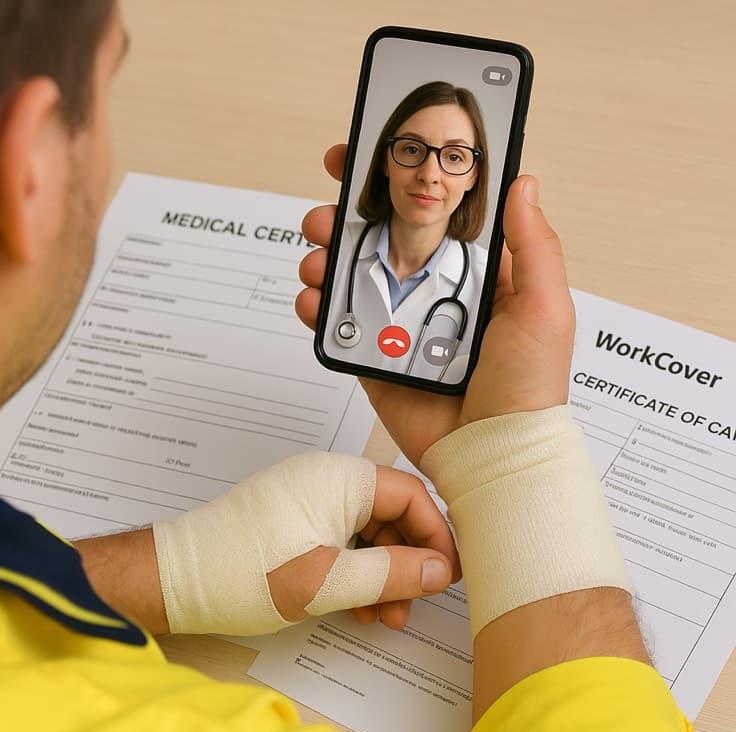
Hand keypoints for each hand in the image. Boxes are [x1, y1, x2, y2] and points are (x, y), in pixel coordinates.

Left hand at [152, 451, 460, 634]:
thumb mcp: (326, 581)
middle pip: (391, 515)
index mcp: (339, 477)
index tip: (444, 578)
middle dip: (405, 564)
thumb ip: (391, 573)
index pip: (411, 495)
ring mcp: (308, 497)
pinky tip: (354, 606)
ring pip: (366, 532)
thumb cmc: (244, 573)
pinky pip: (340, 539)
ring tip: (382, 617)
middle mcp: (327, 478)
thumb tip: (441, 571)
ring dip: (380, 574)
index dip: (434, 537)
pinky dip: (353, 571)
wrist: (176, 581)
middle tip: (409, 607)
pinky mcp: (294, 517)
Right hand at [297, 145, 574, 466]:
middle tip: (328, 211)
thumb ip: (532, 246)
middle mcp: (435, 290)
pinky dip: (317, 308)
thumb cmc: (529, 386)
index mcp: (475, 271)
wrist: (492, 452)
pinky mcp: (376, 355)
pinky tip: (312, 299)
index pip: (434, 211)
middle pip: (382, 239)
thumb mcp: (543, 307)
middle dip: (348, 217)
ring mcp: (402, 323)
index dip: (402, 181)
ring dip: (326, 257)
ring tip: (317, 255)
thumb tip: (523, 181)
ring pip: (353, 275)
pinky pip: (340, 323)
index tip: (371, 154)